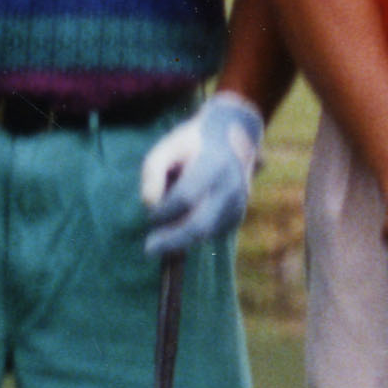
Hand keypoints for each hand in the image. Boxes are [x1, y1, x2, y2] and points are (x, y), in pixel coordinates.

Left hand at [138, 95, 266, 258]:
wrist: (234, 139)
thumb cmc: (191, 145)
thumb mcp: (167, 148)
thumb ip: (153, 173)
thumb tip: (149, 205)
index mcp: (213, 163)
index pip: (185, 197)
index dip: (164, 211)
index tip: (150, 215)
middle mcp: (230, 186)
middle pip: (201, 225)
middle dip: (173, 241)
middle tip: (150, 249)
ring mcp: (238, 203)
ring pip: (205, 233)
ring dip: (180, 235)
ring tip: (167, 222)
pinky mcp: (237, 217)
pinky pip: (211, 233)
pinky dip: (192, 233)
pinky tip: (185, 216)